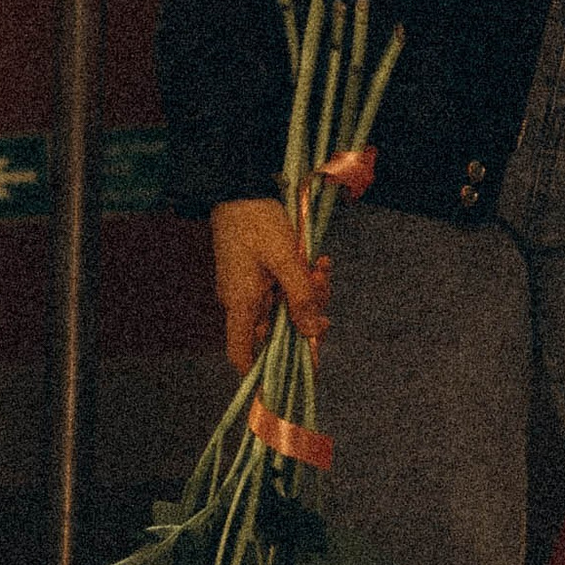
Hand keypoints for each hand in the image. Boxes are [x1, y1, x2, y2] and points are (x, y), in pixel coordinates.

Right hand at [213, 195, 329, 376]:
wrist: (242, 188)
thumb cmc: (258, 222)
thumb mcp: (287, 259)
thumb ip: (301, 297)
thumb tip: (311, 334)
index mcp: (240, 304)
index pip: (241, 354)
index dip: (260, 372)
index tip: (289, 376)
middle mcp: (242, 301)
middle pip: (276, 328)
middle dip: (306, 314)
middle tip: (323, 289)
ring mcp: (251, 288)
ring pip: (286, 306)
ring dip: (309, 291)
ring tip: (321, 265)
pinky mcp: (259, 274)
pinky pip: (284, 288)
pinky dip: (302, 279)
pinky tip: (316, 261)